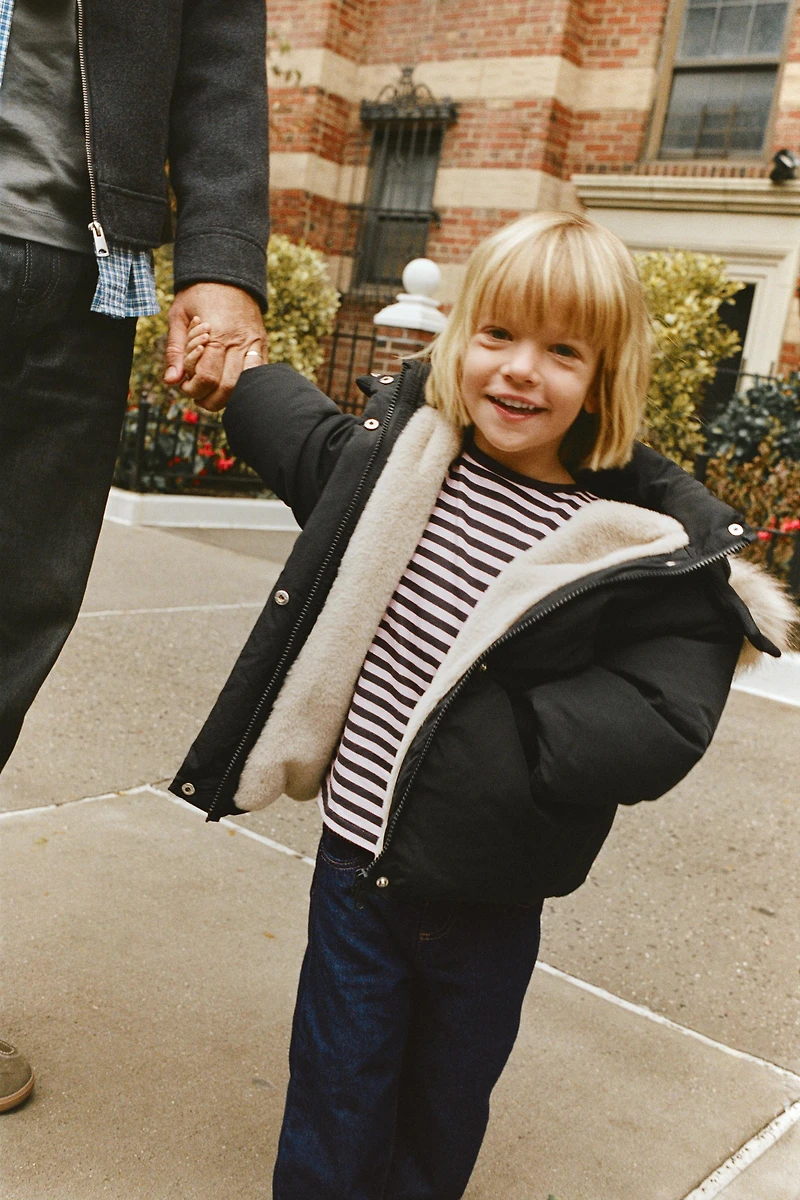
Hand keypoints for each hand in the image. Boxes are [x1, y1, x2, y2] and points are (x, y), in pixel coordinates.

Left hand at [164, 282, 265, 411]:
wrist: (229, 274)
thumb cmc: (199, 294)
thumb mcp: (178, 316)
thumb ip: (174, 350)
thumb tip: (171, 380)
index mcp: (216, 334)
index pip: (208, 377)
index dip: (193, 389)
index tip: (184, 386)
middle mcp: (238, 342)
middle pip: (228, 387)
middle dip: (209, 399)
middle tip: (197, 395)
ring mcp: (254, 345)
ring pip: (245, 386)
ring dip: (227, 398)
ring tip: (212, 394)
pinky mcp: (262, 346)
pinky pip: (257, 375)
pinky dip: (244, 386)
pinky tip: (229, 384)